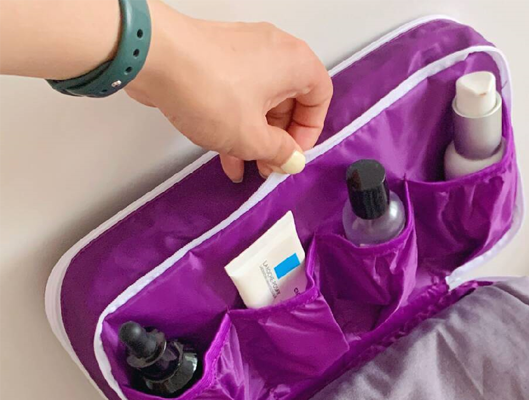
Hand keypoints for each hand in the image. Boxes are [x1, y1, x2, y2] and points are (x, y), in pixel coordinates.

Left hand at [127, 2, 332, 181]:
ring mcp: (245, 49)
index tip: (292, 154)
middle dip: (279, 139)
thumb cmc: (209, 90)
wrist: (154, 57)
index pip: (321, 98)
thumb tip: (292, 159)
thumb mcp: (252, 138)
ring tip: (243, 165)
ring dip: (256, 135)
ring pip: (262, 100)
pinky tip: (224, 151)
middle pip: (291, 100)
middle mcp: (274, 50)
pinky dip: (237, 120)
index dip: (309, 132)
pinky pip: (239, 92)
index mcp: (295, 63)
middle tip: (267, 165)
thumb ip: (279, 152)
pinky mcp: (218, 55)